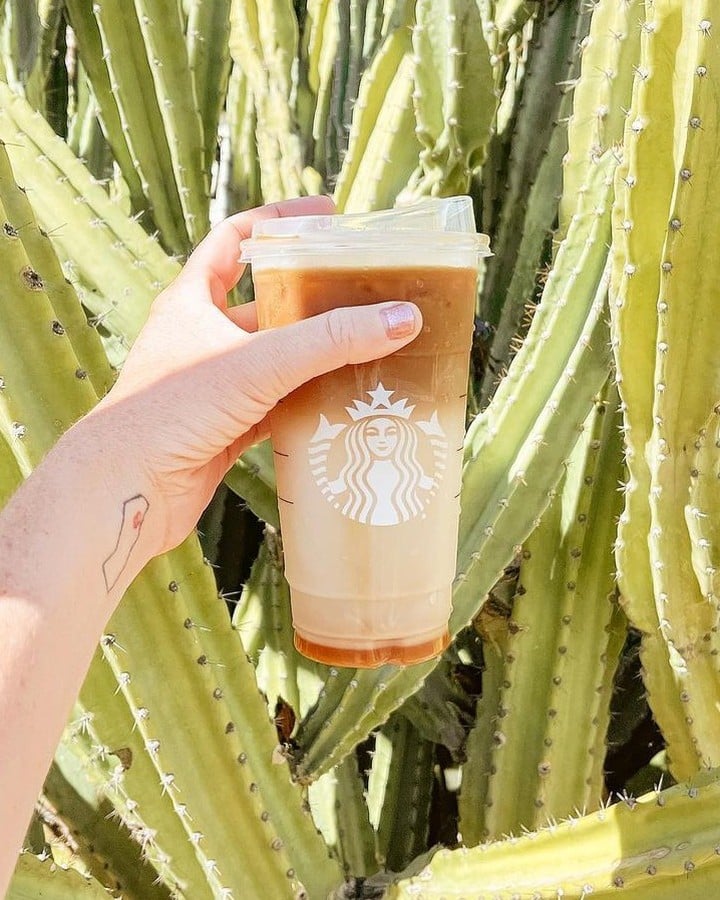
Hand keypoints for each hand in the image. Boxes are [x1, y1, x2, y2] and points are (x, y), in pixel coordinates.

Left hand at [89, 197, 421, 553]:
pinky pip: (275, 406)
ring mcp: (213, 386)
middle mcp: (200, 338)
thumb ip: (329, 341)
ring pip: (274, 360)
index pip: (235, 240)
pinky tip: (342, 405)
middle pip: (265, 304)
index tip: (326, 216)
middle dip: (313, 298)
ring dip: (315, 357)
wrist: (125, 489)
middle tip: (363, 294)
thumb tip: (400, 318)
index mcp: (192, 301)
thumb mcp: (257, 363)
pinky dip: (306, 404)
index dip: (279, 220)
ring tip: (367, 348)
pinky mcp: (224, 428)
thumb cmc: (171, 411)